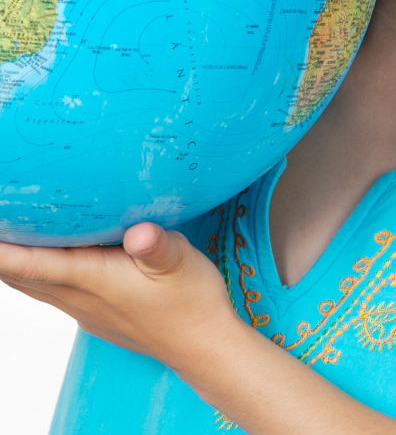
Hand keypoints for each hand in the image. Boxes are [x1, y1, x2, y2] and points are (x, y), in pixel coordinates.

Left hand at [0, 222, 236, 377]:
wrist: (204, 347)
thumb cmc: (192, 302)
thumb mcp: (180, 262)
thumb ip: (157, 244)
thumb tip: (139, 232)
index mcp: (95, 279)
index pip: (36, 264)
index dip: (5, 251)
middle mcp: (82, 297)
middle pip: (23, 276)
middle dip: (4, 250)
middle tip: (1, 218)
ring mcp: (86, 309)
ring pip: (34, 285)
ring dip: (15, 262)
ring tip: (7, 233)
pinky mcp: (95, 314)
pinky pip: (50, 291)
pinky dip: (34, 271)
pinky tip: (41, 256)